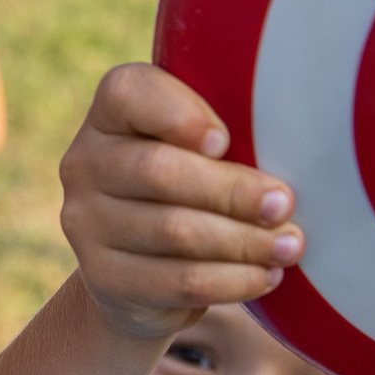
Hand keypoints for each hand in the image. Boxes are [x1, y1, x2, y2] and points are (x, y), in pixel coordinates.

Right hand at [59, 64, 301, 339]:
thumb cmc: (189, 188)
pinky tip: (265, 276)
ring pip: (175, 232)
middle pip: (160, 172)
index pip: (129, 93)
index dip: (178, 115)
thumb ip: (220, 136)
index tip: (224, 141)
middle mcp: (84, 163)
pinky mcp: (104, 279)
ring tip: (288, 245)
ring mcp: (86, 223)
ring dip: (243, 241)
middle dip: (232, 191)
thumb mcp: (197, 149)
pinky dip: (232, 280)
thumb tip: (290, 158)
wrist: (141, 273)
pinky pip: (179, 281)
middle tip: (284, 204)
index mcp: (109, 114)